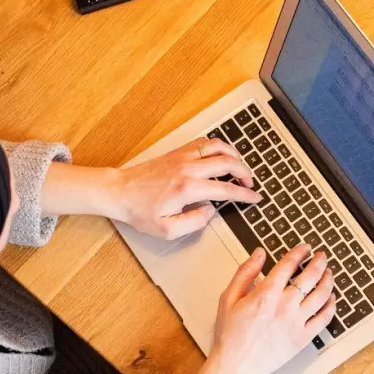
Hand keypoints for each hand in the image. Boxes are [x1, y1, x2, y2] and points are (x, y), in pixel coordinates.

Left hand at [104, 138, 260, 239]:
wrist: (119, 192)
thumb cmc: (140, 212)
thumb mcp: (167, 230)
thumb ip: (194, 223)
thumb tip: (210, 211)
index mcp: (188, 189)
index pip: (226, 189)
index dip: (244, 195)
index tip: (255, 198)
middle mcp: (188, 168)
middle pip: (227, 162)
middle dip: (245, 172)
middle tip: (250, 184)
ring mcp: (182, 157)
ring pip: (218, 146)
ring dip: (234, 155)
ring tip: (240, 167)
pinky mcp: (177, 152)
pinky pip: (204, 142)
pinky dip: (218, 147)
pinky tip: (221, 156)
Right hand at [202, 246, 336, 373]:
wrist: (236, 366)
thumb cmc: (230, 335)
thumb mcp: (229, 298)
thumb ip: (245, 272)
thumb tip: (259, 253)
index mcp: (266, 293)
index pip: (289, 264)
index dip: (299, 252)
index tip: (304, 248)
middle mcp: (285, 305)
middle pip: (311, 276)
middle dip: (319, 261)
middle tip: (322, 256)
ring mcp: (297, 322)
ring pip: (322, 295)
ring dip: (328, 280)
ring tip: (329, 273)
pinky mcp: (303, 338)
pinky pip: (324, 319)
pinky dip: (330, 306)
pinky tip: (331, 299)